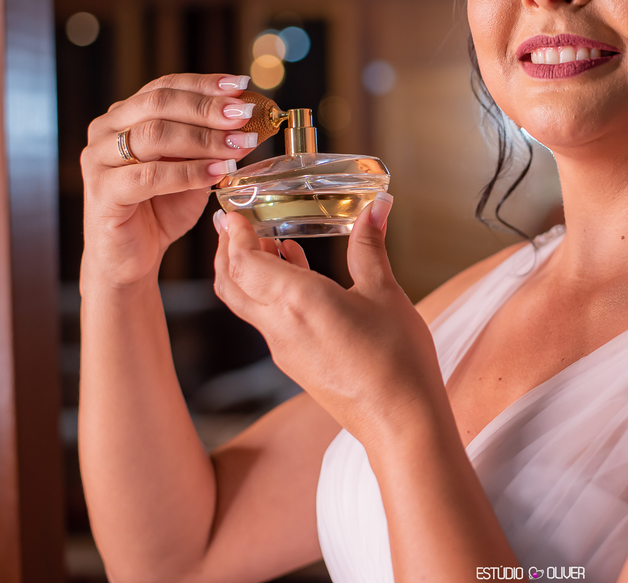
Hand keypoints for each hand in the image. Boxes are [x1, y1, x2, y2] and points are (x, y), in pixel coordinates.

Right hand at [80, 73, 260, 286]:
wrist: (132, 258)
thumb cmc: (161, 209)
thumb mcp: (194, 170)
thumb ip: (213, 147)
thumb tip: (250, 126)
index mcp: (125, 116)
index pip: (165, 86)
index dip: (205, 84)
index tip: (241, 86)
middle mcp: (106, 130)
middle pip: (159, 103)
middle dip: (207, 108)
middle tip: (244, 116)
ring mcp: (98, 160)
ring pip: (154, 135)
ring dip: (204, 139)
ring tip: (239, 146)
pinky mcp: (101, 192)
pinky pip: (149, 175)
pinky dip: (189, 172)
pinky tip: (218, 173)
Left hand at [212, 195, 444, 443]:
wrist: (400, 421)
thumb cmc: (396, 359)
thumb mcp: (384, 293)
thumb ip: (370, 247)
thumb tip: (376, 206)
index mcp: (297, 301)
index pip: (243, 261)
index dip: (234, 234)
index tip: (235, 212)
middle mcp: (279, 325)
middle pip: (231, 283)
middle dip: (227, 250)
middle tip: (238, 224)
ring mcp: (283, 348)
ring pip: (245, 303)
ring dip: (246, 271)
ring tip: (267, 242)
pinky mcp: (294, 362)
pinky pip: (267, 319)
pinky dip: (268, 292)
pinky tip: (296, 275)